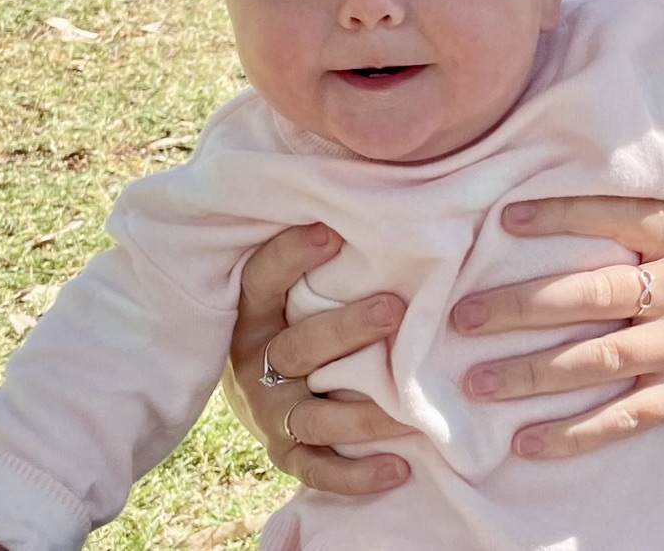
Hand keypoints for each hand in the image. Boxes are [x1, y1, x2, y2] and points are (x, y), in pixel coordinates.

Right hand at [224, 223, 419, 493]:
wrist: (259, 381)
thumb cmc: (297, 312)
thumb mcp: (294, 281)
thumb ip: (325, 247)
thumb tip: (377, 188)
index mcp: (253, 314)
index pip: (262, 280)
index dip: (292, 256)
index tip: (333, 232)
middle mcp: (257, 363)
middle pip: (298, 349)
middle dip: (346, 331)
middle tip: (394, 309)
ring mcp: (271, 412)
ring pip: (316, 416)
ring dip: (364, 413)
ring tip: (410, 404)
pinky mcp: (286, 451)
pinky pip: (319, 469)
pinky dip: (357, 475)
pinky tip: (400, 467)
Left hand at [450, 197, 663, 461]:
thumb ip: (634, 237)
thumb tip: (537, 222)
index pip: (617, 217)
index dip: (561, 215)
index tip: (503, 219)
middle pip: (592, 294)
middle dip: (522, 306)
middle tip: (463, 315)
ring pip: (597, 361)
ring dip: (531, 373)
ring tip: (475, 381)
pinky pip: (619, 420)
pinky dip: (570, 435)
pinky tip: (523, 442)